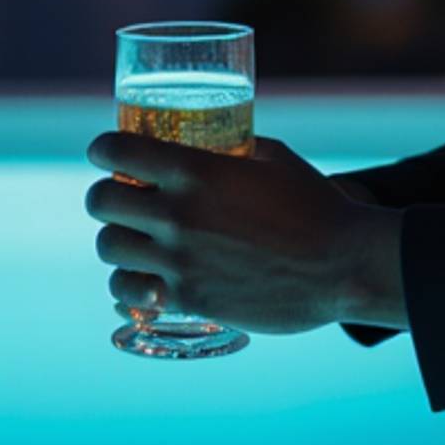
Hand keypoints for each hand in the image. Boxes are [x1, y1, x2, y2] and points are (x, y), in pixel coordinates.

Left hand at [84, 129, 370, 337]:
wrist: (344, 266)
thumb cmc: (315, 206)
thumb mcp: (272, 159)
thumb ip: (233, 151)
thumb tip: (213, 144)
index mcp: (196, 171)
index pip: (116, 150)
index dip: (102, 149)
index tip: (104, 153)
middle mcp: (178, 215)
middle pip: (100, 202)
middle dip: (104, 195)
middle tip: (118, 198)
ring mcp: (180, 261)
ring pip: (108, 248)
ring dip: (116, 240)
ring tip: (131, 240)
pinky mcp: (189, 299)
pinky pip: (130, 292)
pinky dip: (129, 285)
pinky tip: (140, 281)